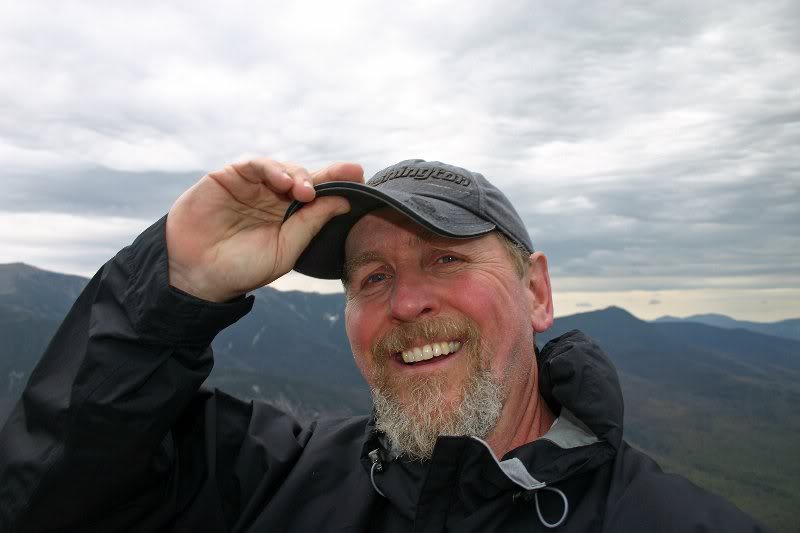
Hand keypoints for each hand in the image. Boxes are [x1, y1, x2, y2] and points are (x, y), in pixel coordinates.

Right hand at [165, 158, 363, 301]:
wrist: (197, 275)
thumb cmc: (241, 268)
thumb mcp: (285, 249)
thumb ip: (311, 224)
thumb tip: (344, 202)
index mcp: (289, 216)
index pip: (318, 194)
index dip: (338, 182)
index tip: (359, 173)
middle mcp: (272, 198)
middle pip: (304, 176)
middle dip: (325, 174)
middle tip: (342, 178)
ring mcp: (251, 186)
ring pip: (282, 167)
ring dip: (298, 174)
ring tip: (305, 190)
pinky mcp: (228, 176)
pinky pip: (254, 164)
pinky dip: (271, 168)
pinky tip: (283, 182)